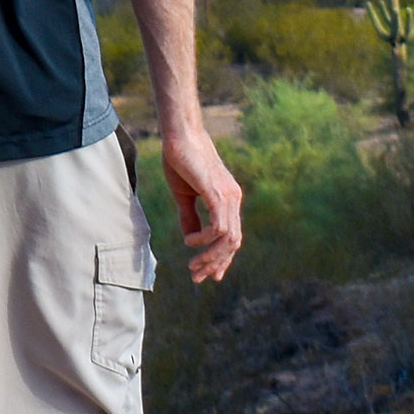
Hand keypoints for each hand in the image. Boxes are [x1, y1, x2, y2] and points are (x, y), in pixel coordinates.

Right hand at [158, 124, 243, 282]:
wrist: (180, 136)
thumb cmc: (181, 160)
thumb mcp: (184, 195)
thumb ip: (190, 217)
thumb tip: (190, 239)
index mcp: (228, 200)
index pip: (232, 237)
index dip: (222, 258)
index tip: (209, 275)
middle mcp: (233, 200)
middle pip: (233, 243)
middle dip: (216, 263)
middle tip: (197, 277)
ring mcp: (228, 196)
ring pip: (228, 239)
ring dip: (210, 256)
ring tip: (192, 265)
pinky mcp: (217, 193)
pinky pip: (218, 226)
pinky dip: (204, 239)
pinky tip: (190, 241)